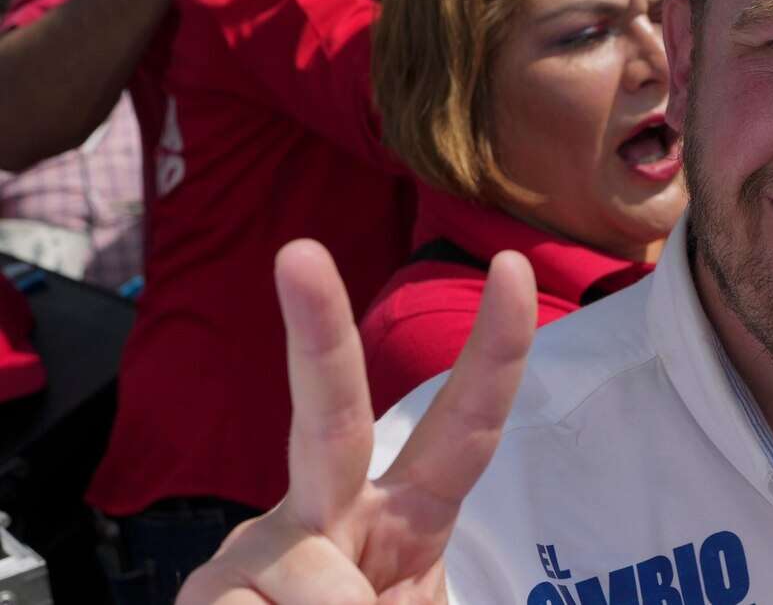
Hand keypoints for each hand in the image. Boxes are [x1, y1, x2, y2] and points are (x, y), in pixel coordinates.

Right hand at [177, 241, 537, 603]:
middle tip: (299, 253)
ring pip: (310, 572)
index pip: (467, 424)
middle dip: (316, 333)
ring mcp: (262, 541)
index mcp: (410, 507)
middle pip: (331, 415)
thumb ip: (416, 595)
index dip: (496, 352)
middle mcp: (333, 505)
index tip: (512, 266)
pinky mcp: (207, 585)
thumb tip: (358, 594)